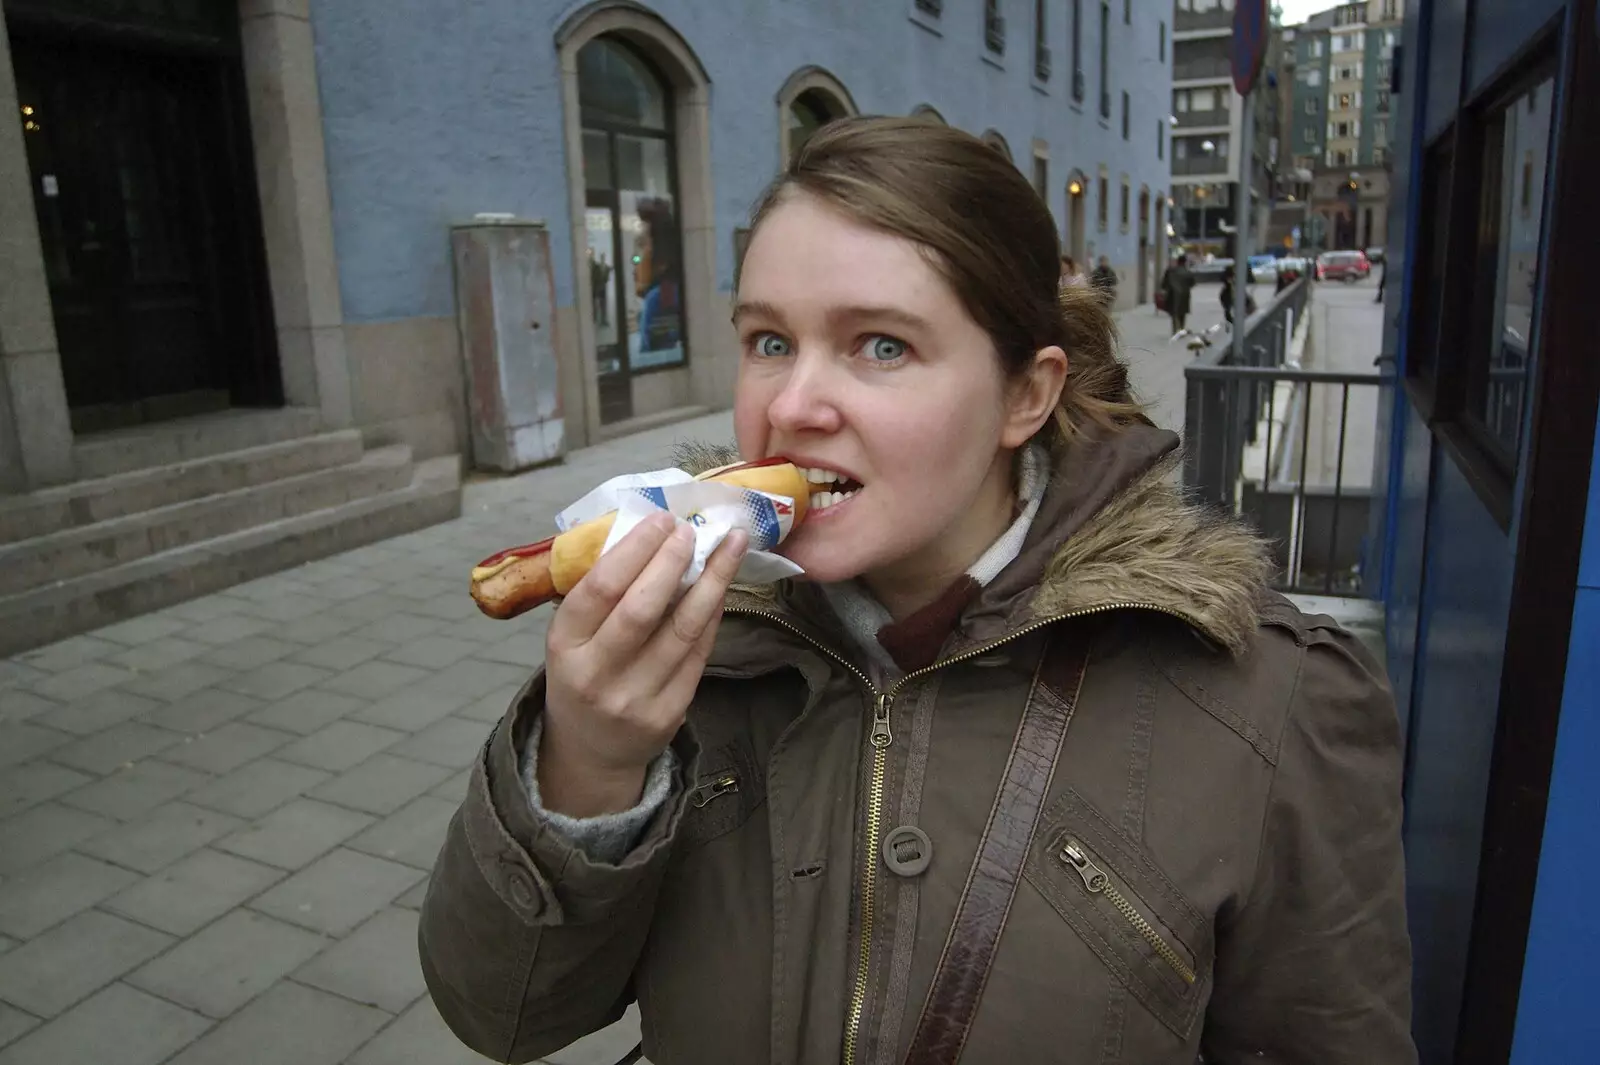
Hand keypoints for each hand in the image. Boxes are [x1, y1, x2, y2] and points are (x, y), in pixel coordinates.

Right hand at [538, 511, 748, 816]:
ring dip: (712, 582)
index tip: (661, 520)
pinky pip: (698, 654)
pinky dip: (713, 615)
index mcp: (563, 647)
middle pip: (642, 610)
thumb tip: (648, 534)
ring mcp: (635, 698)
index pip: (600, 590)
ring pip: (682, 631)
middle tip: (693, 528)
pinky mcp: (669, 714)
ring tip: (731, 545)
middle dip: (672, 562)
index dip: (635, 550)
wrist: (591, 751)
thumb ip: (600, 595)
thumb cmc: (582, 675)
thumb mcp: (571, 638)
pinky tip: (722, 587)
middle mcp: (596, 675)